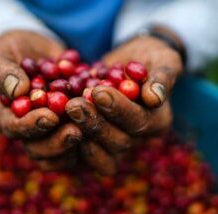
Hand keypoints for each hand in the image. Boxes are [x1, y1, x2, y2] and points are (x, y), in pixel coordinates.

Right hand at [0, 30, 81, 168]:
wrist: (41, 50)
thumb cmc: (14, 49)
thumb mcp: (0, 52)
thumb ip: (2, 71)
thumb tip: (16, 90)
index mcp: (5, 115)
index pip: (14, 128)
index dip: (31, 126)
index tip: (50, 117)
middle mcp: (27, 129)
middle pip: (38, 149)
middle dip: (57, 141)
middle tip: (76, 131)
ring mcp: (50, 132)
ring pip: (61, 153)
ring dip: (77, 143)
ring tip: (91, 128)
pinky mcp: (70, 129)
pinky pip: (81, 144)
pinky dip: (92, 135)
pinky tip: (105, 123)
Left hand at [66, 33, 183, 173]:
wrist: (134, 60)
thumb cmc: (152, 57)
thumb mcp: (164, 60)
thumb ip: (162, 78)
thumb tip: (155, 97)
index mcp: (157, 122)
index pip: (138, 122)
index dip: (118, 109)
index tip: (98, 91)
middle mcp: (137, 137)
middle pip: (117, 142)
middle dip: (94, 123)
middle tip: (73, 105)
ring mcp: (115, 140)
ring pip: (99, 153)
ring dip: (80, 132)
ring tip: (64, 110)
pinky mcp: (96, 139)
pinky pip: (82, 149)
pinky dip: (67, 138)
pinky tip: (54, 122)